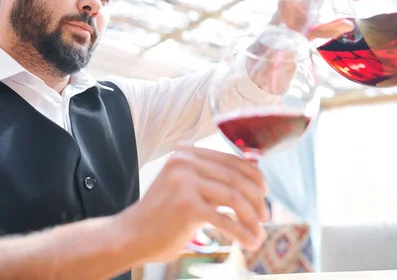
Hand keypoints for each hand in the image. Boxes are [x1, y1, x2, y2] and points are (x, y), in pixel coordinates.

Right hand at [118, 146, 267, 262]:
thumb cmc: (163, 215)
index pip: (232, 160)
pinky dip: (242, 232)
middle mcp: (185, 162)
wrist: (131, 235)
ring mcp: (184, 182)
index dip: (255, 177)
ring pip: (234, 197)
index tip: (265, 194)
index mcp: (187, 153)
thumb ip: (212, 180)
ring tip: (258, 234)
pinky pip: (224, 219)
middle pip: (236, 178)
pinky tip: (249, 242)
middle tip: (265, 218)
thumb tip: (253, 182)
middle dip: (257, 200)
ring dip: (252, 218)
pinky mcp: (186, 205)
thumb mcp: (186, 187)